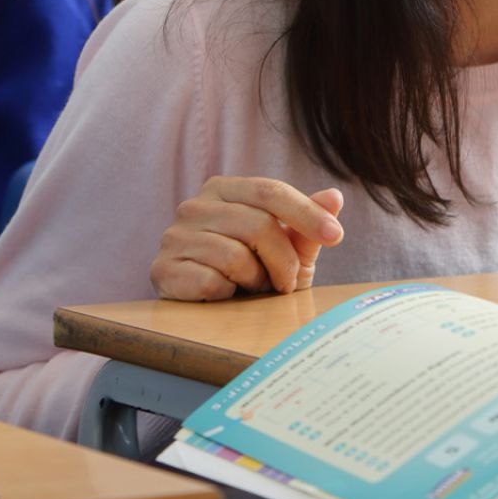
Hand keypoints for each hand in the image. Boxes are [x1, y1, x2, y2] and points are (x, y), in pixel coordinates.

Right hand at [151, 177, 344, 300]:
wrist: (208, 308)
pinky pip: (211, 282)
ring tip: (252, 286)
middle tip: (286, 283)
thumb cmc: (252, 272)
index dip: (306, 213)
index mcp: (224, 189)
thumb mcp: (287, 248)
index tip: (336, 235)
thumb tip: (334, 196)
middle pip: (258, 225)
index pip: (270, 191)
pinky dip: (228, 294)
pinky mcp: (161, 270)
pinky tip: (225, 295)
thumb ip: (307, 223)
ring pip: (235, 257)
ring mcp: (173, 237)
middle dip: (283, 260)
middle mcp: (193, 206)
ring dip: (255, 280)